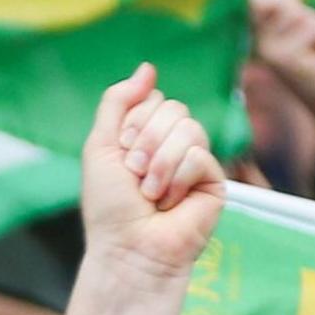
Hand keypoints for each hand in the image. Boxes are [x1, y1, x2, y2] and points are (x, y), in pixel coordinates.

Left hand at [78, 63, 224, 284]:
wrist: (129, 247)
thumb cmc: (110, 206)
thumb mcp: (100, 146)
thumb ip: (118, 102)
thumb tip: (147, 67)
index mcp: (145, 133)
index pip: (151, 99)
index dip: (131, 124)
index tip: (120, 153)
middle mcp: (172, 143)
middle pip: (173, 108)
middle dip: (144, 142)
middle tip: (134, 174)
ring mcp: (195, 160)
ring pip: (188, 128)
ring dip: (158, 163)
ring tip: (150, 192)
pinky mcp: (214, 179)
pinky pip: (199, 155)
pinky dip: (176, 179)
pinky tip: (170, 202)